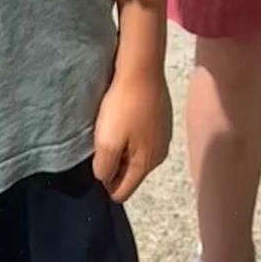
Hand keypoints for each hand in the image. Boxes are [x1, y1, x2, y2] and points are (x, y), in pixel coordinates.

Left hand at [92, 62, 171, 202]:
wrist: (142, 69)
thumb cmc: (123, 106)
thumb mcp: (106, 142)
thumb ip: (104, 168)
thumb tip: (105, 178)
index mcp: (146, 164)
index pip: (123, 192)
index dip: (105, 184)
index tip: (95, 163)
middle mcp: (160, 155)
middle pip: (131, 174)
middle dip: (115, 165)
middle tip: (102, 143)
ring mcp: (164, 136)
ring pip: (137, 155)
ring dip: (123, 148)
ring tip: (112, 128)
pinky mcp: (164, 120)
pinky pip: (144, 138)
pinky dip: (132, 133)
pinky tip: (125, 117)